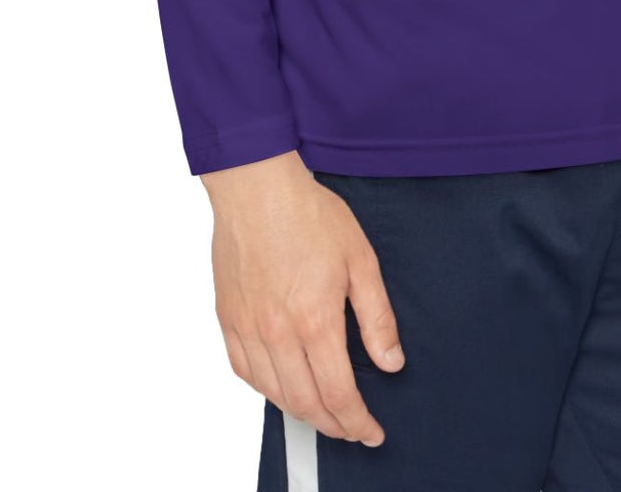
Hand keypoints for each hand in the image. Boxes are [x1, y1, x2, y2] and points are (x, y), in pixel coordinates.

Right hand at [200, 151, 405, 445]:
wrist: (257, 187)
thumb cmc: (309, 215)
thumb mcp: (360, 260)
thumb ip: (377, 317)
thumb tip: (392, 362)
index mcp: (315, 320)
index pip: (338, 393)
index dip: (357, 422)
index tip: (371, 433)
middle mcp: (278, 333)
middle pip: (305, 403)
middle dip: (333, 426)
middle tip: (351, 430)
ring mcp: (249, 328)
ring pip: (273, 394)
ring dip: (300, 413)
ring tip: (322, 414)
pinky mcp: (228, 318)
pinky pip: (244, 371)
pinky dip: (265, 390)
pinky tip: (280, 387)